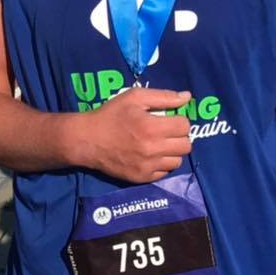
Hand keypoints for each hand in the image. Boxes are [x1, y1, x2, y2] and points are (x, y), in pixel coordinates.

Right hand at [78, 87, 192, 182]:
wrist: (88, 140)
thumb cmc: (111, 115)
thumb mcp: (135, 97)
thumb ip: (164, 97)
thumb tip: (187, 97)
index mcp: (153, 127)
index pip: (185, 126)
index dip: (179, 120)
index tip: (169, 119)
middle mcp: (153, 149)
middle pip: (186, 145)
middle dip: (179, 136)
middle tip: (166, 132)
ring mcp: (148, 166)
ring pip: (177, 161)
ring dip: (172, 152)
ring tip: (160, 144)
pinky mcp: (142, 178)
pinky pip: (165, 173)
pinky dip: (162, 164)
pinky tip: (151, 156)